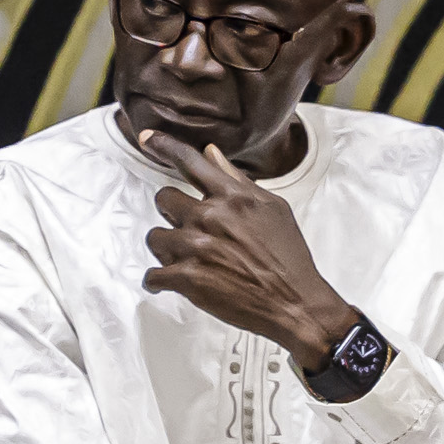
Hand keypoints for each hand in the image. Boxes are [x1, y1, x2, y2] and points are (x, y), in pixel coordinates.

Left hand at [141, 134, 361, 366]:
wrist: (296, 304)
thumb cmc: (288, 258)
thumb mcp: (273, 209)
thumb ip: (237, 180)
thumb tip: (211, 153)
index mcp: (233, 197)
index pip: (191, 162)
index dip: (165, 146)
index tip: (147, 139)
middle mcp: (210, 216)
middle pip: (164, 199)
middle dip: (174, 214)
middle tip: (193, 230)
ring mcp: (196, 247)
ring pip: (155, 237)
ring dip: (168, 249)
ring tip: (193, 260)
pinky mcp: (186, 278)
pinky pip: (152, 275)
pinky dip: (159, 281)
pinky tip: (175, 282)